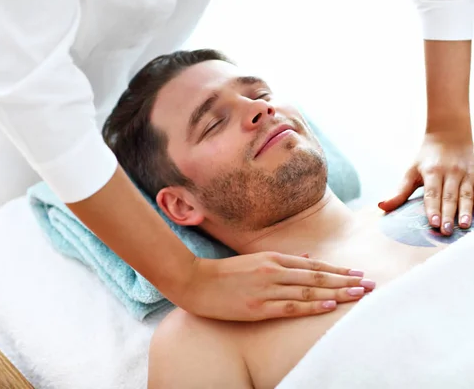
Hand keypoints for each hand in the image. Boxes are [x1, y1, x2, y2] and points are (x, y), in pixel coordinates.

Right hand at [178, 252, 371, 321]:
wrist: (195, 281)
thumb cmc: (224, 273)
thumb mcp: (254, 260)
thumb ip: (281, 260)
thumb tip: (307, 257)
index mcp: (272, 259)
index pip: (313, 265)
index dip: (337, 270)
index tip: (357, 273)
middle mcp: (273, 271)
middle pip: (317, 276)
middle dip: (346, 281)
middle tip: (370, 284)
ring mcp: (266, 289)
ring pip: (309, 290)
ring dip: (336, 292)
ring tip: (359, 294)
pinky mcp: (258, 307)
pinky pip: (290, 306)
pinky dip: (311, 305)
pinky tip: (329, 305)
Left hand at [378, 130, 473, 234]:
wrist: (449, 134)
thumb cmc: (426, 158)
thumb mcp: (411, 171)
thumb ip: (399, 192)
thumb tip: (381, 207)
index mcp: (432, 172)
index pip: (432, 193)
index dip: (432, 208)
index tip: (432, 222)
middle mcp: (450, 172)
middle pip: (449, 197)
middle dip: (448, 215)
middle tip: (446, 232)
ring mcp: (466, 172)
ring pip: (467, 194)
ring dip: (466, 211)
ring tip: (464, 225)